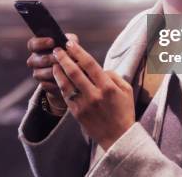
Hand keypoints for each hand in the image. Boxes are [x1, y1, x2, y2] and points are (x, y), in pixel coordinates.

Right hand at [26, 33, 78, 112]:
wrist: (75, 70)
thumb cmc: (70, 52)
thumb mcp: (71, 44)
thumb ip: (70, 41)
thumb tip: (69, 44)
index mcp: (38, 47)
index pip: (32, 44)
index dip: (40, 43)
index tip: (52, 41)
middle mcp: (34, 60)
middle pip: (33, 60)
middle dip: (49, 59)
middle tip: (60, 58)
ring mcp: (37, 73)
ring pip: (38, 74)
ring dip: (51, 71)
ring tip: (64, 69)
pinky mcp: (43, 85)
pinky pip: (45, 85)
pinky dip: (54, 82)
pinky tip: (64, 79)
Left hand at [52, 36, 134, 150]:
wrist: (119, 137)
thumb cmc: (124, 111)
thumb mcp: (127, 90)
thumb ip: (113, 75)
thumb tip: (99, 68)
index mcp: (108, 87)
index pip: (90, 64)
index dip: (78, 52)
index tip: (70, 44)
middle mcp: (94, 95)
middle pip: (74, 72)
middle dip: (64, 58)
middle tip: (57, 49)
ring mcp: (84, 105)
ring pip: (66, 84)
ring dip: (58, 70)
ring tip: (54, 62)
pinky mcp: (77, 113)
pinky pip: (65, 95)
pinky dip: (60, 84)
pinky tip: (58, 77)